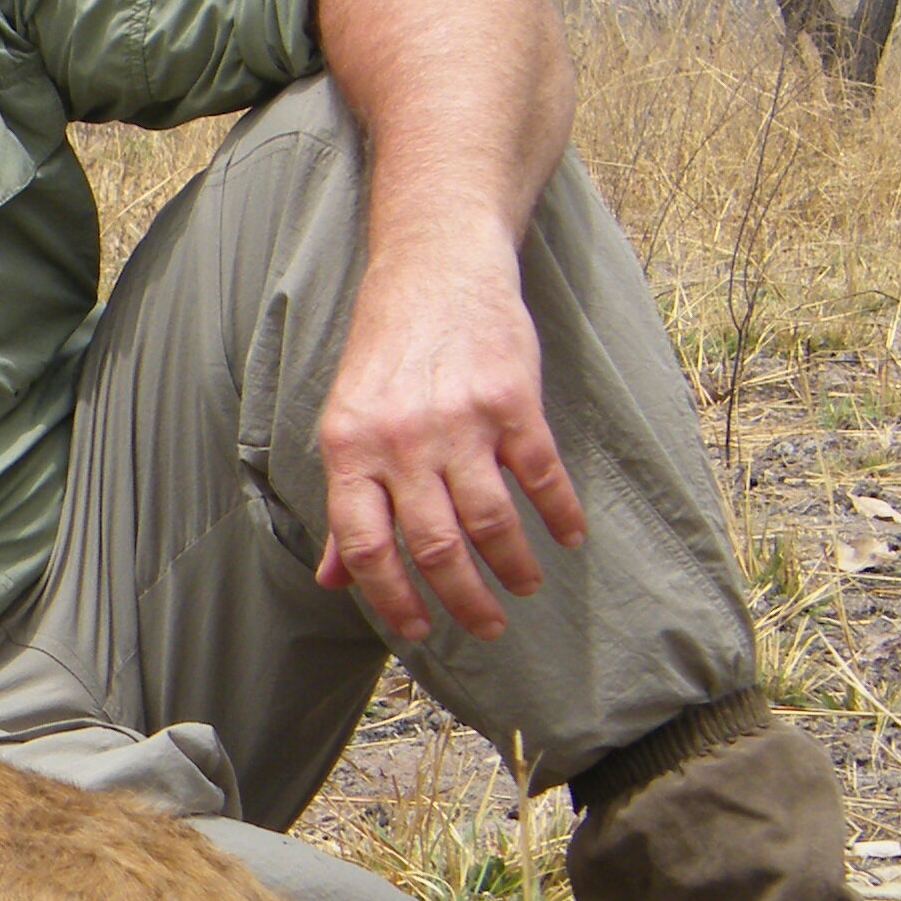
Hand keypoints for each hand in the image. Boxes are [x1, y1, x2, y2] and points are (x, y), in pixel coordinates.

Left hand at [312, 249, 584, 643]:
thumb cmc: (385, 352)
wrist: (434, 268)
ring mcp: (458, 421)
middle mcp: (400, 440)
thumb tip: (332, 578)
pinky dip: (559, 513)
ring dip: (513, 566)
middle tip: (487, 627)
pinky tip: (568, 536)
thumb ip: (345, 504)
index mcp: (349, 450)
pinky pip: (541, 475)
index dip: (391, 599)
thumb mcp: (345, 422)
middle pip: (434, 545)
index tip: (418, 632)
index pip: (365, 546)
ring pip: (490, 520)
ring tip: (526, 588)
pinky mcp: (511, 400)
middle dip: (464, 599)